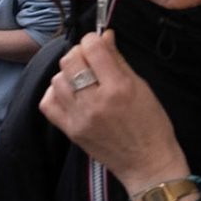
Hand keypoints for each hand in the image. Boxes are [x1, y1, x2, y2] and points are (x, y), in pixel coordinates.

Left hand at [40, 29, 189, 194]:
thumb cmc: (152, 125)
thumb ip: (119, 61)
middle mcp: (96, 102)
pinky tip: (69, 93)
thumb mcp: (143, 87)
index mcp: (118, 88)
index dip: (94, 38)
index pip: (92, 48)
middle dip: (79, 53)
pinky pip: (48, 104)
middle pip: (70, 60)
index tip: (99, 41)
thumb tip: (104, 37)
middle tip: (90, 59)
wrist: (147, 163)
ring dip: (68, 73)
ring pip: (57, 79)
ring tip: (82, 79)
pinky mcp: (71, 131)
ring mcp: (80, 118)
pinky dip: (55, 93)